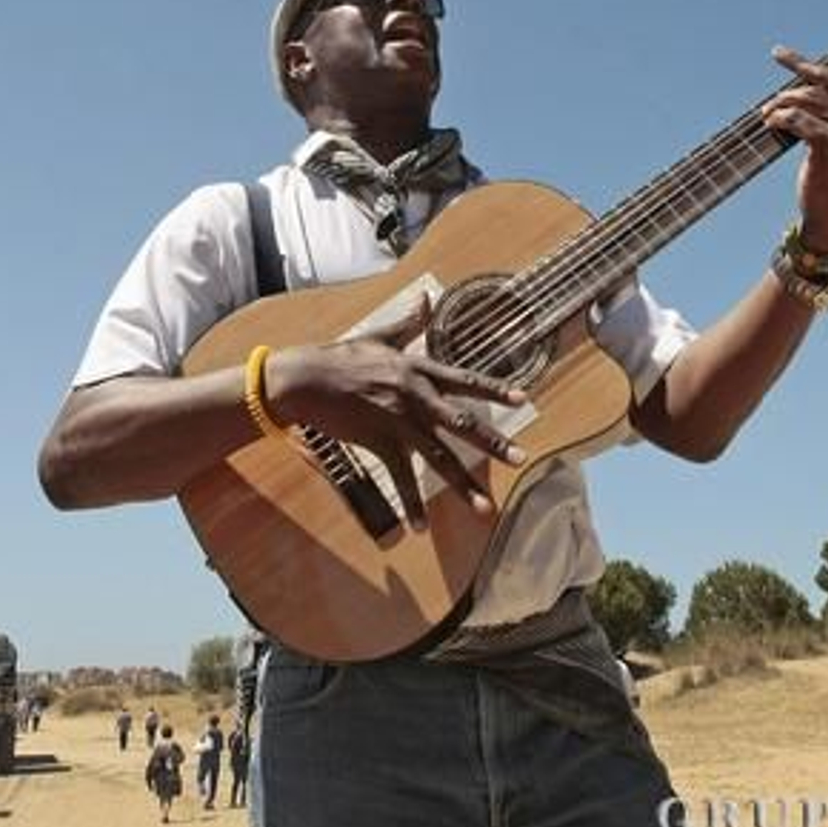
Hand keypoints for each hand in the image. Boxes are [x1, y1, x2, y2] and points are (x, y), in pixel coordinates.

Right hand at [265, 296, 527, 519]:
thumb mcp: (378, 336)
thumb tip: (426, 298)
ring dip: (463, 485)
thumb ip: (408, 322)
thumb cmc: (339, 356)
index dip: (494, 389)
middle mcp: (415, 396)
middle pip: (463, 423)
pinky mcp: (379, 443)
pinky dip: (411, 505)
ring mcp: (399, 422)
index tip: (523, 398)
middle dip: (494, 443)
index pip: (464, 380)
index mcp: (417, 369)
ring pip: (439, 457)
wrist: (304, 379)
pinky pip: (400, 479)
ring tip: (485, 507)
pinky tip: (420, 528)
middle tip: (520, 458)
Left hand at [761, 45, 827, 251]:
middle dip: (801, 65)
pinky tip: (769, 124)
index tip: (794, 56)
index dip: (823, 64)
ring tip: (766, 112)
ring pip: (808, 97)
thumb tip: (803, 91)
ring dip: (781, 101)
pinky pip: (796, 118)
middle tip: (779, 55)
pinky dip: (779, 118)